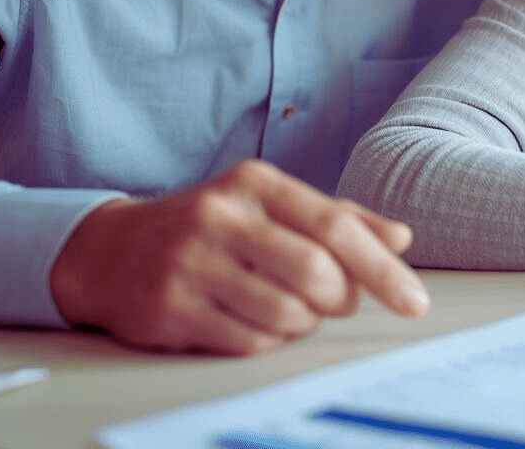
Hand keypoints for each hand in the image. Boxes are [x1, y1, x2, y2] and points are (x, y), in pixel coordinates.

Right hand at [50, 159, 427, 354]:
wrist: (108, 251)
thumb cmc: (210, 228)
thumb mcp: (269, 206)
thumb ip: (338, 217)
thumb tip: (401, 237)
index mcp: (255, 183)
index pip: (336, 226)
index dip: (383, 269)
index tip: (415, 303)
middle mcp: (221, 216)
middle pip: (317, 275)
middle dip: (340, 300)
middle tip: (333, 302)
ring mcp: (190, 263)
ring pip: (287, 314)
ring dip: (303, 322)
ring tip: (285, 307)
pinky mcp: (169, 309)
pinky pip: (251, 341)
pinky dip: (268, 339)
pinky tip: (250, 319)